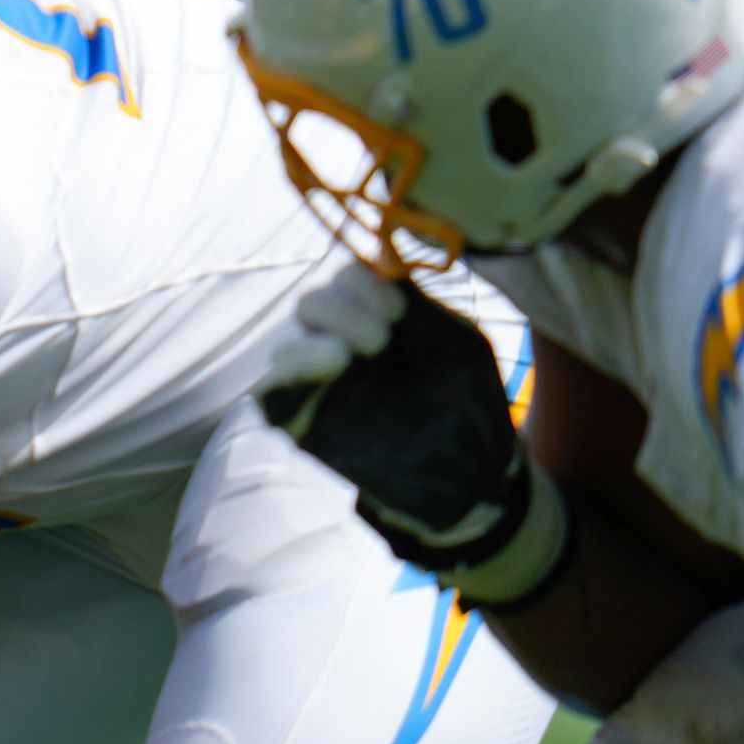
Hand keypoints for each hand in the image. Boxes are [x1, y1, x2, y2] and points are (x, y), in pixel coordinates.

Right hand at [259, 265, 544, 577]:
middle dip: (340, 312)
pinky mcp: (304, 425)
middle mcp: (341, 348)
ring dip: (316, 343)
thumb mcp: (458, 344)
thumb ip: (419, 306)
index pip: (344, 280)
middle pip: (311, 306)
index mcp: (376, 322)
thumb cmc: (471, 405)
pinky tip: (328, 369)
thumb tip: (380, 267)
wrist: (474, 476)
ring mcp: (321, 389)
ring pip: (287, 346)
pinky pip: (269, 392)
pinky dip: (287, 375)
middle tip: (380, 340)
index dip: (362, 284)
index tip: (397, 309)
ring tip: (353, 358)